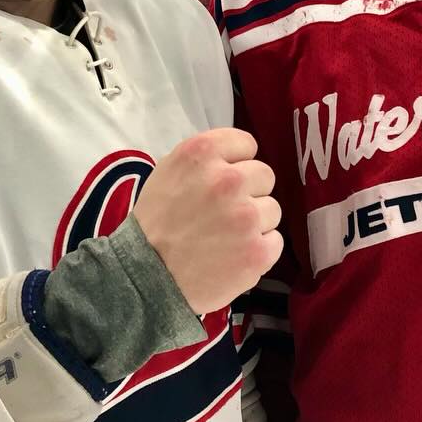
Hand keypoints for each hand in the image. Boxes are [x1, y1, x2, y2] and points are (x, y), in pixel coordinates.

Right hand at [133, 128, 281, 313]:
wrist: (147, 277)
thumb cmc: (155, 224)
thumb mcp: (168, 172)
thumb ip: (205, 159)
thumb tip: (238, 159)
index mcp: (202, 154)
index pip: (246, 144)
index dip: (236, 163)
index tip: (224, 180)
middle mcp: (227, 180)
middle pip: (265, 175)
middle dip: (249, 192)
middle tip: (224, 212)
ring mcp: (246, 216)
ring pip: (272, 209)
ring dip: (255, 222)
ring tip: (226, 237)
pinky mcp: (258, 251)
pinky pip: (275, 240)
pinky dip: (259, 250)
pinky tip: (233, 255)